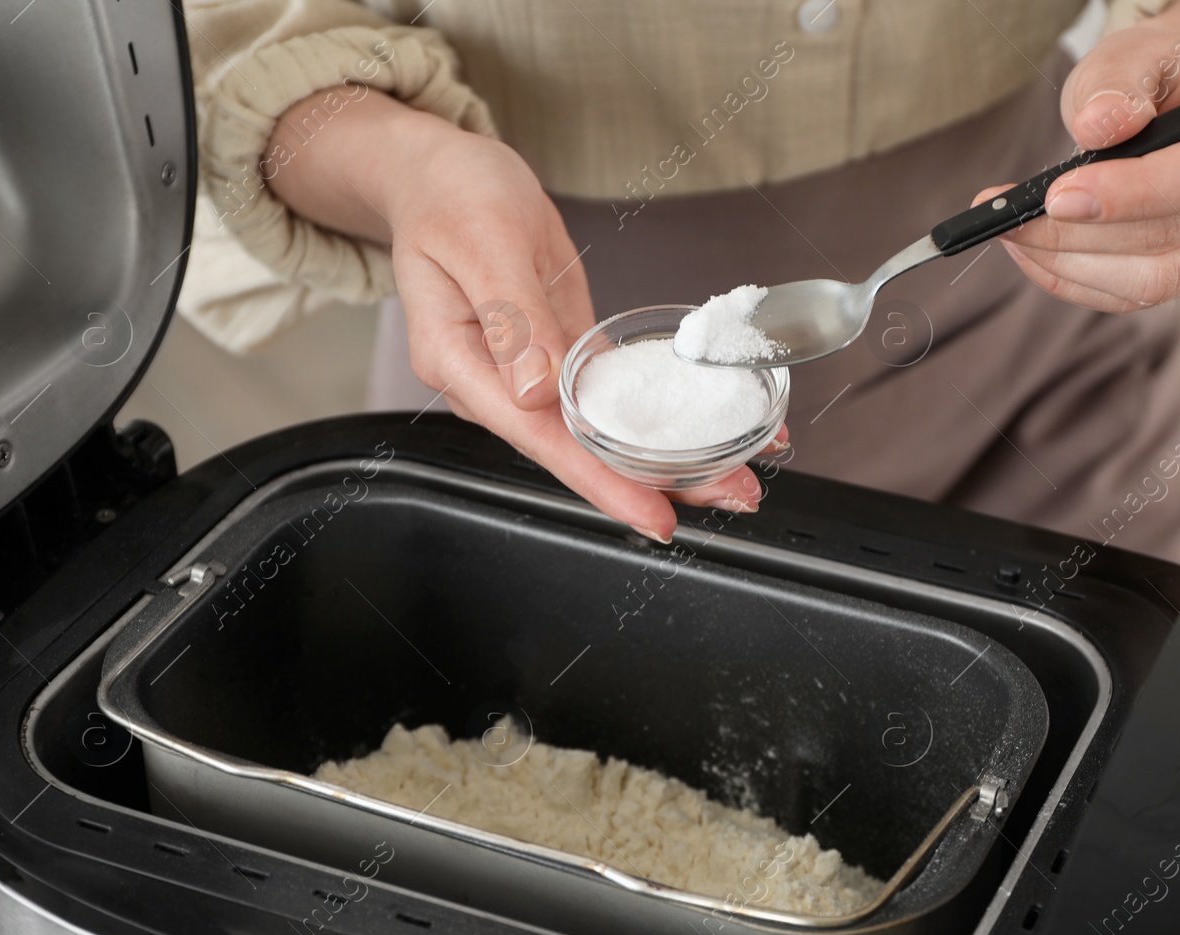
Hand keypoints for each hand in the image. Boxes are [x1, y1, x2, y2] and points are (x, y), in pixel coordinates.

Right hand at [264, 90, 771, 540]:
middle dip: (655, 482)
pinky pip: (613, 398)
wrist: (441, 175)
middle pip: (580, 451)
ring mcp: (530, 377)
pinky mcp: (560, 358)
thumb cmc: (449, 196)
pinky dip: (661, 417)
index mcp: (463, 365)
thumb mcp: (481, 240)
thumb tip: (537, 387)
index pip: (540, 438)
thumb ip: (511, 317)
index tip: (651, 513)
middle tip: (734, 493)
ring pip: (603, 434)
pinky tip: (710, 430)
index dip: (599, 480)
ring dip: (670, 459)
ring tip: (738, 476)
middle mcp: (499, 386)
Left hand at [975, 0, 1179, 311]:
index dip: (1133, 195)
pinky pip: (1136, 294)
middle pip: (1171, 238)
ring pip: (1153, 280)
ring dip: (1070, 265)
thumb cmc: (1160, 71)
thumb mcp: (1132, 53)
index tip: (1058, 196)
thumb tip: (1100, 128)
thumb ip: (1115, 85)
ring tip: (1013, 232)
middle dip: (1078, 235)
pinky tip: (1034, 252)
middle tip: (1009, 218)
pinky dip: (1076, 280)